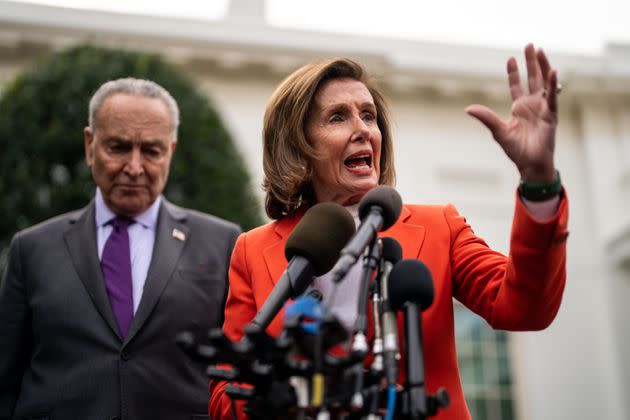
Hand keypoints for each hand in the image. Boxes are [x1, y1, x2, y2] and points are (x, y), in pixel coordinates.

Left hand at [466, 43, 558, 182]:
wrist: (530, 165)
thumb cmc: (516, 150)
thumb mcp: (498, 131)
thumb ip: (486, 118)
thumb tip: (467, 108)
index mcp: (519, 108)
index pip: (517, 85)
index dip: (514, 72)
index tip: (511, 59)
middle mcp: (532, 105)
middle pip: (532, 78)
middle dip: (531, 62)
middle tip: (530, 45)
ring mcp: (543, 109)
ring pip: (544, 83)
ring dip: (543, 66)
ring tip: (540, 50)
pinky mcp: (552, 116)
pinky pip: (553, 97)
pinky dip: (553, 85)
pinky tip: (552, 71)